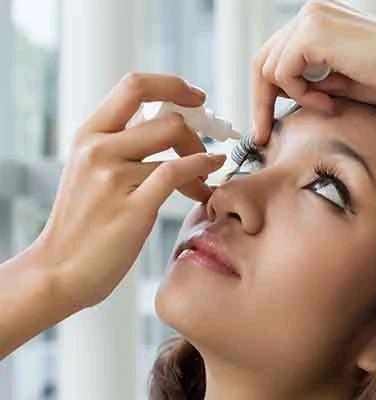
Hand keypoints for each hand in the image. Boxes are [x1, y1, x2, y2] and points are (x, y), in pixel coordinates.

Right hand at [33, 73, 225, 308]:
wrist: (59, 270)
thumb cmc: (82, 223)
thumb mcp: (90, 170)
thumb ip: (121, 142)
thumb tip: (159, 118)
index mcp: (88, 135)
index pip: (135, 86)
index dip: (172, 85)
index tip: (196, 98)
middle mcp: (98, 149)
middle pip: (166, 117)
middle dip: (195, 131)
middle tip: (205, 149)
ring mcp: (113, 177)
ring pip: (176, 145)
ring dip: (202, 159)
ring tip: (204, 180)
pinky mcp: (133, 207)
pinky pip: (177, 172)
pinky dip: (202, 169)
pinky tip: (209, 178)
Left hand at [252, 0, 375, 143]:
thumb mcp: (337, 82)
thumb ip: (308, 81)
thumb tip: (279, 94)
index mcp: (316, 22)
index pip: (274, 57)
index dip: (265, 94)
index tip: (264, 126)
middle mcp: (309, 14)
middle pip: (261, 61)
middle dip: (260, 102)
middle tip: (262, 135)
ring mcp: (310, 18)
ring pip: (267, 68)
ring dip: (294, 97)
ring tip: (328, 105)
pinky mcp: (313, 30)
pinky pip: (283, 72)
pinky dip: (301, 94)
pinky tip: (330, 101)